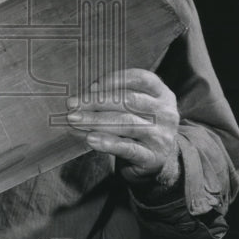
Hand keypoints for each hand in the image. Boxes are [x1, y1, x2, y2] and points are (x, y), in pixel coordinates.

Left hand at [66, 68, 180, 186]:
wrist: (157, 160)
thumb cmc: (138, 125)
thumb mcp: (134, 107)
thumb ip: (115, 96)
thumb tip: (87, 92)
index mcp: (162, 94)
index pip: (140, 79)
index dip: (114, 79)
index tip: (91, 86)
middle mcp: (166, 113)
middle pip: (129, 101)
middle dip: (96, 101)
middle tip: (72, 105)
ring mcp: (161, 136)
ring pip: (127, 123)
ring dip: (96, 120)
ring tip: (74, 120)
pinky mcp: (153, 157)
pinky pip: (128, 148)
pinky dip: (107, 142)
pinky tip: (90, 139)